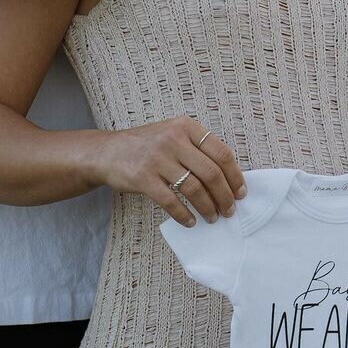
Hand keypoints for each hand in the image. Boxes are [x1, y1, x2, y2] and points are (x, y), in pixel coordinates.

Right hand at [93, 116, 247, 226]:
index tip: (240, 192)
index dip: (235, 176)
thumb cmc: (146, 145)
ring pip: (194, 188)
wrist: (107, 151)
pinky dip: (184, 215)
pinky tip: (190, 221)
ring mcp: (157, 158)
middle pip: (211, 173)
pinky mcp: (143, 178)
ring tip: (213, 217)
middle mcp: (173, 139)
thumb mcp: (173, 134)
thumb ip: (197, 148)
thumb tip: (228, 178)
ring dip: (208, 207)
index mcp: (186, 127)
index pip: (221, 153)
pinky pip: (171, 201)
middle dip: (225, 196)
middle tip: (229, 210)